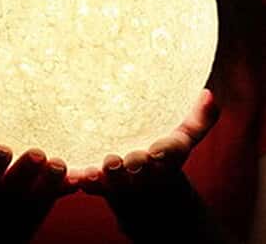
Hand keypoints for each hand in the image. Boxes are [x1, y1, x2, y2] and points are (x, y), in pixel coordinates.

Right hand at [0, 112, 79, 243]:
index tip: (2, 149)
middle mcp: (8, 189)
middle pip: (17, 182)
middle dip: (26, 170)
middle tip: (37, 154)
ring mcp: (31, 195)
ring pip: (45, 191)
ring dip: (55, 180)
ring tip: (62, 165)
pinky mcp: (52, 196)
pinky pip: (65, 192)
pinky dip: (79, 184)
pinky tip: (91, 174)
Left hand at [78, 89, 219, 240]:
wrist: (145, 190)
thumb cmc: (161, 153)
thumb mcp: (181, 137)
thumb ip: (198, 119)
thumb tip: (208, 93)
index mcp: (165, 160)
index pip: (168, 156)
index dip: (163, 154)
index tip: (156, 152)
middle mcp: (144, 173)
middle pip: (139, 172)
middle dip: (132, 168)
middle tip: (121, 159)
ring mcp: (121, 182)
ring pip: (114, 183)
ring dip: (105, 178)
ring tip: (95, 171)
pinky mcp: (100, 185)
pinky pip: (90, 185)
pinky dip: (82, 181)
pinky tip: (74, 176)